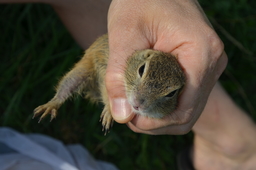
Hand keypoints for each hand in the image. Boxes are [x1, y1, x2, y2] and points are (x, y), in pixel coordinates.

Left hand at [106, 0, 226, 134]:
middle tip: (129, 115)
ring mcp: (208, 66)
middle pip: (187, 112)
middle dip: (156, 122)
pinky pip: (186, 97)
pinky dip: (166, 105)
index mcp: (201, 52)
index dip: (155, 121)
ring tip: (135, 109)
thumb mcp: (124, 34)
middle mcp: (212, 63)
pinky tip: (146, 100)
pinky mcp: (199, 67)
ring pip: (187, 109)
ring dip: (160, 116)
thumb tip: (122, 116)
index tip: (130, 118)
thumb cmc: (140, 1)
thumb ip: (119, 75)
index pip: (183, 106)